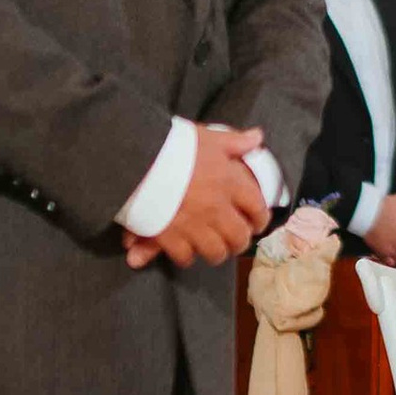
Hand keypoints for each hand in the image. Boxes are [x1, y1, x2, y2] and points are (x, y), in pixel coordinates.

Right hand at [124, 124, 270, 268]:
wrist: (135, 157)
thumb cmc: (173, 144)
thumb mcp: (207, 137)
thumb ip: (234, 141)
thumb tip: (257, 137)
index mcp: (229, 182)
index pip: (258, 208)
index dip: (260, 219)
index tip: (257, 223)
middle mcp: (216, 208)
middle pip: (239, 237)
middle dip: (239, 242)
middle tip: (234, 241)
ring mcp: (194, 225)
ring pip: (216, 253)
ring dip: (215, 253)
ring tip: (212, 249)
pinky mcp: (170, 237)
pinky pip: (186, 257)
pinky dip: (186, 257)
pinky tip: (185, 250)